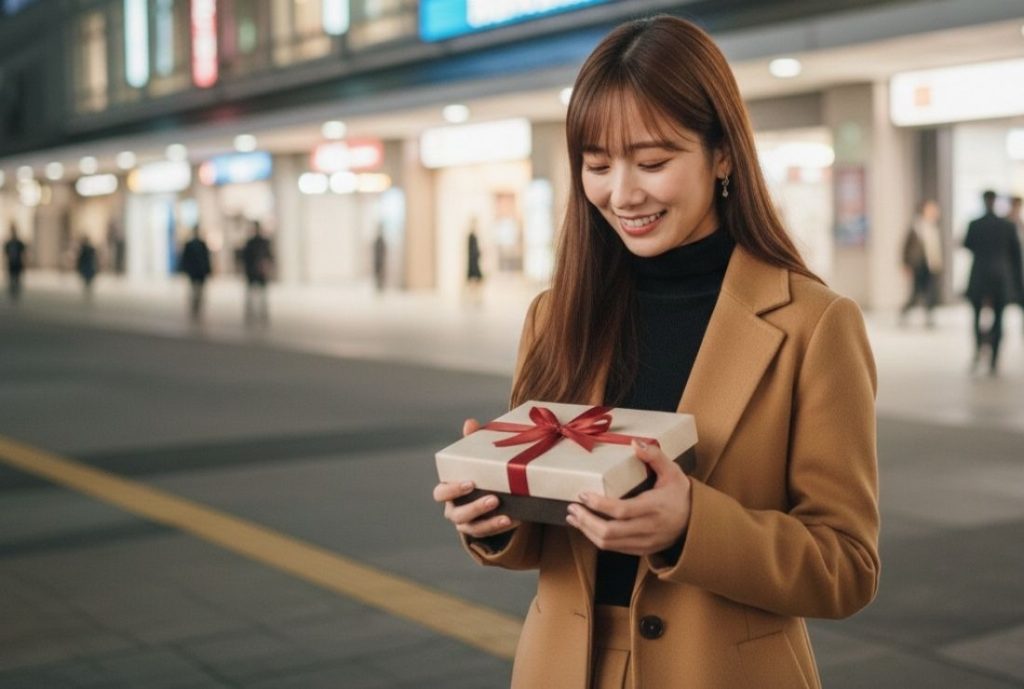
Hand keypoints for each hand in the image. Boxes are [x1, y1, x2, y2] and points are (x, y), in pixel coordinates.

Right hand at [433, 418, 521, 538]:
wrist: (490, 491)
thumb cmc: (479, 470)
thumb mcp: (476, 456)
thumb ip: (471, 441)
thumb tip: (470, 423)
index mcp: (448, 491)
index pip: (440, 493)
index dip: (452, 490)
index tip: (470, 483)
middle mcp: (453, 509)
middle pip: (457, 514)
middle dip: (474, 508)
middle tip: (493, 499)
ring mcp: (467, 523)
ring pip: (473, 528)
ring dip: (490, 523)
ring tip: (507, 515)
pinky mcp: (482, 531)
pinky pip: (490, 533)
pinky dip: (502, 527)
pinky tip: (517, 519)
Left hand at [566, 439, 691, 555]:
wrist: (697, 522)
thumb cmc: (681, 494)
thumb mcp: (673, 471)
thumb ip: (655, 456)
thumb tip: (635, 443)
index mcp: (654, 508)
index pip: (621, 511)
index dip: (599, 505)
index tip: (582, 495)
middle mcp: (648, 529)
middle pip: (610, 532)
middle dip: (586, 521)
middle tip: (572, 507)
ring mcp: (644, 543)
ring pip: (609, 544)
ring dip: (587, 531)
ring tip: (573, 517)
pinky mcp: (641, 550)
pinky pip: (614, 549)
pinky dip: (597, 539)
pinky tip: (587, 527)